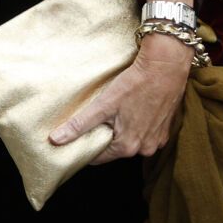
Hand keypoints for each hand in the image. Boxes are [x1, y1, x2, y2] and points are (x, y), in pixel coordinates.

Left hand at [50, 34, 191, 162]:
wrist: (167, 64)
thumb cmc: (136, 83)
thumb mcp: (104, 104)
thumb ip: (79, 125)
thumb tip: (55, 140)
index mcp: (127, 147)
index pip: (97, 158)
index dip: (87, 145)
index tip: (83, 132)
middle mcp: (145, 148)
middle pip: (115, 149)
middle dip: (106, 136)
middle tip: (102, 117)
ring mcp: (158, 139)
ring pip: (131, 141)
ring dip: (124, 131)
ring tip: (119, 112)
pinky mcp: (167, 128)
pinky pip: (146, 134)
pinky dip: (139, 125)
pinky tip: (136, 110)